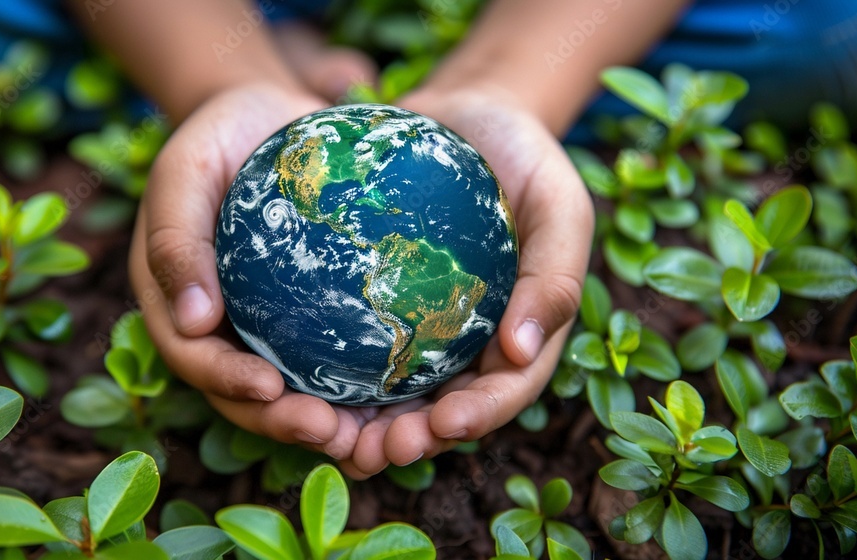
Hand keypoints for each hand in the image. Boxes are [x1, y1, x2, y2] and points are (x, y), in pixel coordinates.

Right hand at [130, 82, 393, 459]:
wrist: (267, 118)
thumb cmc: (216, 140)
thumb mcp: (182, 174)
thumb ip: (176, 241)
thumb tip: (193, 322)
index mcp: (175, 304)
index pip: (194, 359)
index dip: (228, 384)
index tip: (271, 389)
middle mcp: (217, 328)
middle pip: (243, 393)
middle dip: (282, 423)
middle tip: (332, 433)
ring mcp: (263, 326)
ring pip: (290, 390)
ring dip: (324, 420)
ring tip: (368, 436)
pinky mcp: (308, 316)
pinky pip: (331, 357)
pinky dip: (358, 384)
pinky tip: (400, 395)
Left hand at [335, 86, 594, 478]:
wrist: (466, 115)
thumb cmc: (524, 158)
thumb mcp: (560, 205)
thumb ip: (554, 275)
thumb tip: (522, 351)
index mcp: (521, 333)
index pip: (505, 390)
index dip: (478, 417)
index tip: (443, 424)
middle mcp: (470, 343)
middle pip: (443, 408)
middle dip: (413, 440)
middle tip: (375, 450)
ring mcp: (423, 327)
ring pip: (394, 393)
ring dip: (365, 426)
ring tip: (332, 437)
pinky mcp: (380, 302)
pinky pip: (353, 343)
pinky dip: (331, 372)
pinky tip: (296, 381)